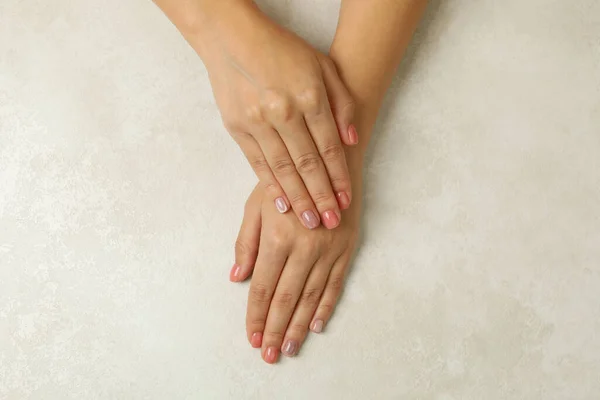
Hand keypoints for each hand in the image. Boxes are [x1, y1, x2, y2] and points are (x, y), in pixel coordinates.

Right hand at [198, 3, 356, 229]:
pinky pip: (258, 164)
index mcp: (309, 95)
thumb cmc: (282, 50)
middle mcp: (284, 111)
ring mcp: (258, 122)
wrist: (233, 39)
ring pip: (283, 169)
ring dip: (298, 198)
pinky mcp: (238, 129)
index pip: (329, 146)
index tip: (346, 200)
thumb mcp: (322, 66)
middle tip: (331, 223)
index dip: (339, 176)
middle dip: (321, 196)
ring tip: (310, 222)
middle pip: (308, 163)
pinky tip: (282, 205)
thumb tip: (352, 139)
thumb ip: (341, 102)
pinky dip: (271, 186)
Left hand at [230, 181, 360, 362]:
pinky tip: (317, 324)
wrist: (332, 163)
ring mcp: (328, 250)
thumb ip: (246, 242)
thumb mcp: (257, 205)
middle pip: (286, 298)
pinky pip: (335, 284)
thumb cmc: (288, 181)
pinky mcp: (346, 250)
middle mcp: (304, 247)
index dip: (256, 315)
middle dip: (276, 329)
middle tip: (269, 354)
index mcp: (278, 236)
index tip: (252, 337)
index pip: (263, 286)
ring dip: (299, 325)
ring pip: (310, 296)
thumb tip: (236, 277)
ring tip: (290, 348)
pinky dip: (325, 306)